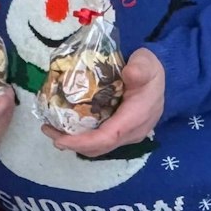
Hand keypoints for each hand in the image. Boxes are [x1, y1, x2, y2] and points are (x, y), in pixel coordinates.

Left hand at [45, 48, 166, 156]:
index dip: (83, 142)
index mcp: (136, 118)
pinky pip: (100, 140)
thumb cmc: (150, 70)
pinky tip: (67, 126)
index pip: (108, 138)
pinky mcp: (121, 131)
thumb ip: (140, 68)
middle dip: (72, 143)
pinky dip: (82, 137)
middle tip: (48, 130)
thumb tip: (130, 72)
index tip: (61, 140)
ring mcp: (127, 134)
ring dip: (75, 142)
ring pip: (98, 146)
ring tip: (52, 129)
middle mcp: (131, 132)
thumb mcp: (147, 64)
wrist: (162, 77)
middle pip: (99, 147)